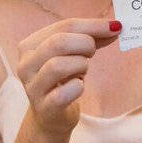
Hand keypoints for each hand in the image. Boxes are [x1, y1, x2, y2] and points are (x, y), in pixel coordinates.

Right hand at [16, 19, 120, 134]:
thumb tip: (115, 27)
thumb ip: (90, 39)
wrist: (50, 117)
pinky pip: (63, 94)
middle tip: (92, 54)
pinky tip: (79, 87)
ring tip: (82, 72)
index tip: (115, 27)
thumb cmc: (62, 80)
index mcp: (30, 45)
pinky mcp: (44, 108)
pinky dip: (78, 87)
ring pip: (58, 66)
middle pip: (58, 43)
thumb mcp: (72, 54)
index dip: (92, 26)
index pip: (63, 26)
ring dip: (80, 66)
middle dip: (85, 45)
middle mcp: (26, 65)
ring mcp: (33, 88)